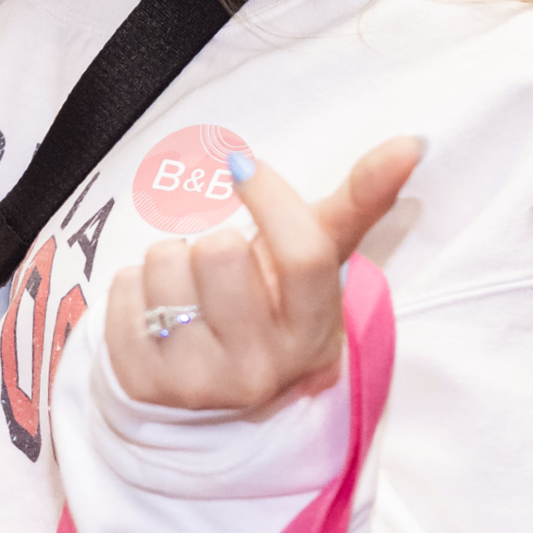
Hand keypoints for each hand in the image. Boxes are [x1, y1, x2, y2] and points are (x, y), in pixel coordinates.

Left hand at [108, 136, 420, 416]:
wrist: (214, 390)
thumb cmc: (271, 306)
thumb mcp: (317, 266)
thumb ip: (359, 203)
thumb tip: (411, 142)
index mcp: (312, 336)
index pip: (302, 253)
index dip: (271, 198)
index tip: (244, 165)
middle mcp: (259, 369)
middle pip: (219, 249)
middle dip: (212, 243)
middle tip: (220, 275)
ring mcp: (197, 383)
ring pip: (163, 260)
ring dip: (169, 263)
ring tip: (190, 297)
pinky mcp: (139, 381)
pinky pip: (120, 289)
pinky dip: (133, 289)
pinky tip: (157, 319)